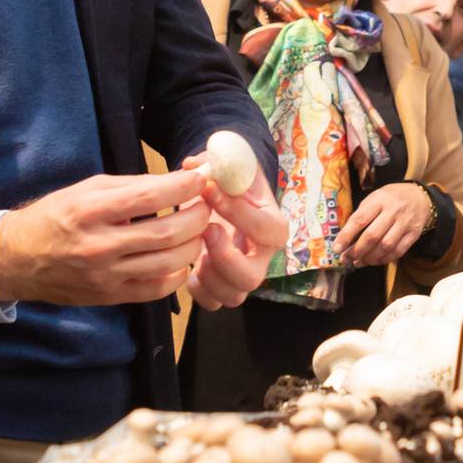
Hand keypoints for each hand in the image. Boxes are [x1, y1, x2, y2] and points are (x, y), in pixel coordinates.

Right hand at [0, 170, 211, 305]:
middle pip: (167, 232)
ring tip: (197, 229)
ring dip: (194, 243)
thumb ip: (131, 186)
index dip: (183, 188)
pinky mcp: (111, 296)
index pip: (149, 197)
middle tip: (206, 205)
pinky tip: (179, 258)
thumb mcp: (86, 189)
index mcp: (90, 211)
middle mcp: (99, 246)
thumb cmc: (54, 216)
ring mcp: (106, 276)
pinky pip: (157, 289)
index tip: (201, 179)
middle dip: (197, 216)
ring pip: (169, 262)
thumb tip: (176, 181)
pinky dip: (177, 273)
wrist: (18, 259)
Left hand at [181, 152, 285, 310]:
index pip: (266, 228)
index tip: (209, 190)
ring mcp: (242, 274)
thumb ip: (217, 160)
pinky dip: (198, 289)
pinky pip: (212, 302)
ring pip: (233, 296)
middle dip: (225, 258)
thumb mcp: (231, 164)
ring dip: (209, 276)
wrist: (227, 198)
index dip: (238, 212)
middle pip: (252, 277)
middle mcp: (261, 256)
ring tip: (196, 251)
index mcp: (272, 225)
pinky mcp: (222, 286)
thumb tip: (193, 165)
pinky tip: (191, 265)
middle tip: (207, 231)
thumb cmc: (232, 182)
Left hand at [336, 183, 433, 267]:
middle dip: (356, 251)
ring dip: (369, 258)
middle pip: (372, 236)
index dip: (346, 236)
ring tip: (358, 262)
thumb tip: (345, 238)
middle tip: (346, 259)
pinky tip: (374, 261)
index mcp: (379, 200)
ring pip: (385, 246)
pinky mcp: (414, 234)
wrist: (420, 197)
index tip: (337, 248)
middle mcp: (393, 211)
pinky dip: (384, 259)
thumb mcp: (374, 198)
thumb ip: (362, 215)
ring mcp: (405, 223)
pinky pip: (398, 251)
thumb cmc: (391, 199)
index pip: (359, 220)